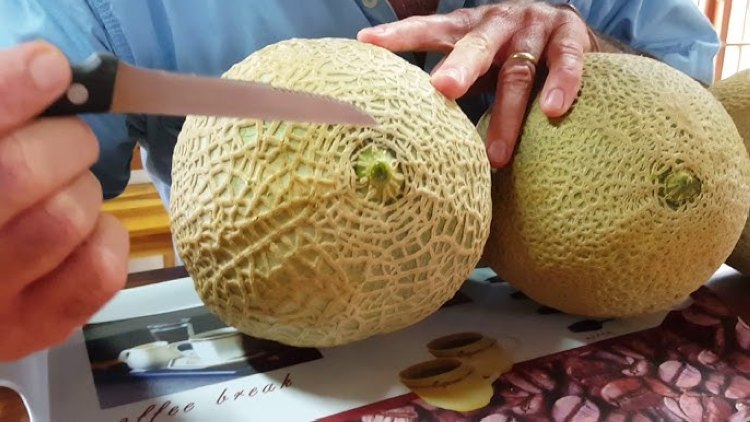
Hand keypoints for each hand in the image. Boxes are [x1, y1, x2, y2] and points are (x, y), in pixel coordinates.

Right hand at [0, 41, 128, 360]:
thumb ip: (3, 117)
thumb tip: (46, 69)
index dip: (9, 91)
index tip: (50, 66)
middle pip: (19, 171)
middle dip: (64, 141)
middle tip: (70, 141)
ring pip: (66, 217)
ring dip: (83, 188)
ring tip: (67, 189)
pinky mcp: (33, 329)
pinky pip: (100, 269)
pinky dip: (108, 235)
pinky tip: (87, 229)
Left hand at [358, 1, 595, 167]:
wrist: (570, 31)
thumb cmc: (509, 57)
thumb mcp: (478, 64)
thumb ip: (454, 84)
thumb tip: (410, 132)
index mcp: (468, 28)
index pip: (430, 29)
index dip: (400, 35)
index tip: (366, 41)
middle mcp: (498, 21)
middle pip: (473, 45)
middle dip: (458, 66)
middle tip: (443, 88)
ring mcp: (534, 26)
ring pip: (518, 70)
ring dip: (507, 114)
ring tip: (496, 155)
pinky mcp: (570, 35)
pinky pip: (565, 61)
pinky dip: (561, 84)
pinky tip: (552, 110)